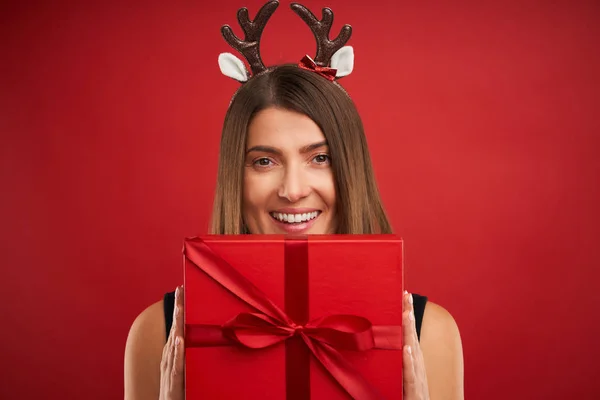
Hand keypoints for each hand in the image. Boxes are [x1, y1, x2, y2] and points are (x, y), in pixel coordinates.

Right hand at [159, 285, 184, 399]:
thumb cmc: (174, 386)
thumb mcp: (180, 364)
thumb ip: (182, 350)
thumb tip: (185, 334)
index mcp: (172, 350)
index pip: (176, 324)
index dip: (178, 308)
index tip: (181, 290)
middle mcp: (169, 355)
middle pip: (174, 327)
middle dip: (176, 308)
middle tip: (180, 289)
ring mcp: (170, 365)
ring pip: (173, 340)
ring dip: (176, 324)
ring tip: (179, 307)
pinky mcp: (173, 378)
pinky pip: (176, 362)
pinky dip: (177, 350)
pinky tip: (179, 339)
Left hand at [403, 291, 429, 399]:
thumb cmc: (410, 396)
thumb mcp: (402, 376)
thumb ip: (397, 361)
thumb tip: (386, 342)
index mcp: (414, 362)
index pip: (409, 334)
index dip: (408, 316)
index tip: (405, 296)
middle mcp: (417, 366)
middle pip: (412, 337)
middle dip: (410, 316)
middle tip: (406, 295)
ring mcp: (417, 377)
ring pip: (413, 351)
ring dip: (410, 332)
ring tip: (407, 313)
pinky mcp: (414, 391)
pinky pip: (411, 375)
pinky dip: (409, 361)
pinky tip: (407, 349)